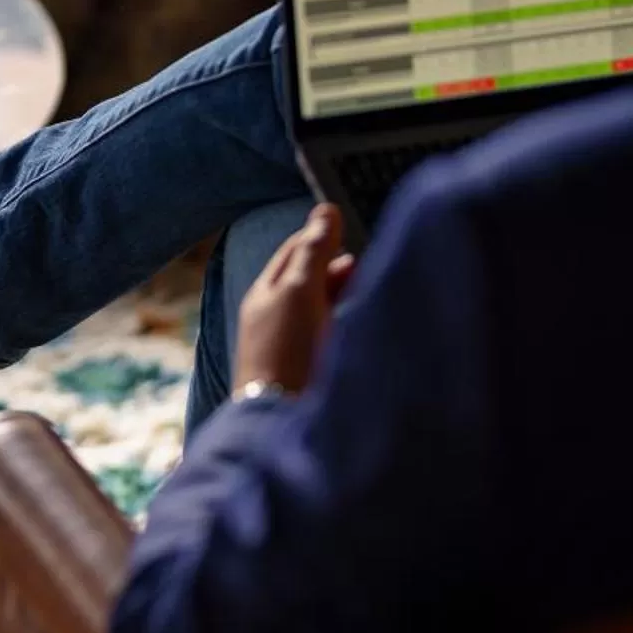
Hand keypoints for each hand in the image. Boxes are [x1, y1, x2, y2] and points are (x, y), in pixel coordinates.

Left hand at [232, 203, 355, 397]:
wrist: (282, 421)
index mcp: (265, 294)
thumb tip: (325, 211)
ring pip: (321, 309)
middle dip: (336, 267)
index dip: (319, 235)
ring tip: (366, 289)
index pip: (293, 252)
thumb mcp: (300, 290)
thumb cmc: (286, 350)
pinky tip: (361, 327)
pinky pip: (330, 335)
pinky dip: (346, 322)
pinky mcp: (309, 371)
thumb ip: (313, 251)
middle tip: (362, 262)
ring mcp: (292, 347)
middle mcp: (275, 318)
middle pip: (309, 281)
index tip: (344, 223)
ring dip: (343, 294)